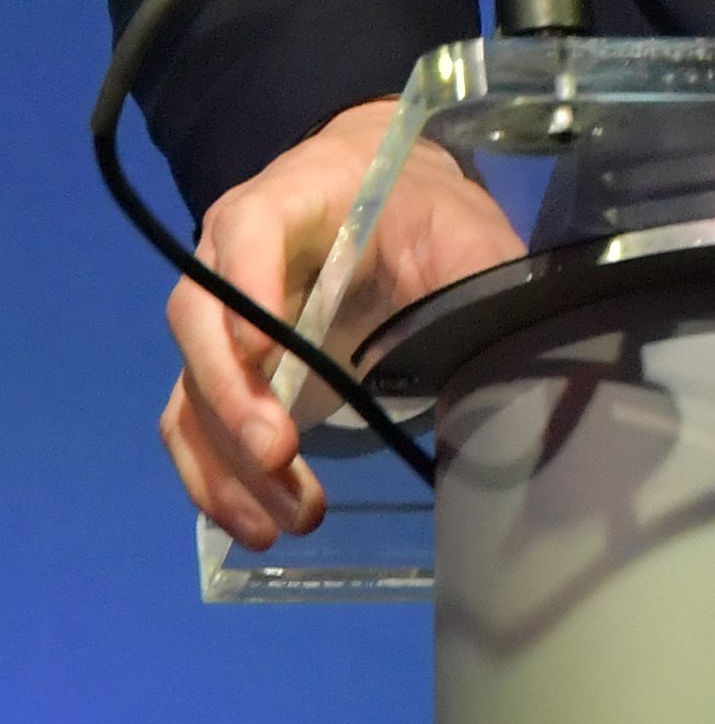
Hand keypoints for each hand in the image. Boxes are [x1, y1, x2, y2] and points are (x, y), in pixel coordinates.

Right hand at [159, 100, 522, 547]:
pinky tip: (253, 524)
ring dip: (227, 460)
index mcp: (289, 198)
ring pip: (192, 389)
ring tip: (285, 519)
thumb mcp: (460, 226)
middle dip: (233, 393)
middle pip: (198, 319)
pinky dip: (213, 481)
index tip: (267, 351)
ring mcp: (216, 319)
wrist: (382, 200)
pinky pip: (189, 428)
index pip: (251, 228)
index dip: (248, 284)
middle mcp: (229, 255)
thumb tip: (516, 345)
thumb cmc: (420, 210)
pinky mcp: (219, 372)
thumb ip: (478, 268)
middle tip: (280, 452)